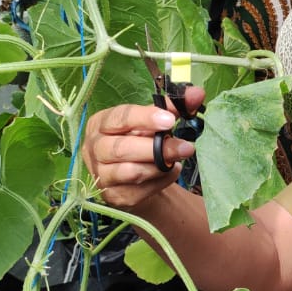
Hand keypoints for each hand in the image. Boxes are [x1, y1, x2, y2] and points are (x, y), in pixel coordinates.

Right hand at [84, 87, 205, 211]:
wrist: (136, 177)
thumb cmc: (142, 141)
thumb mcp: (153, 122)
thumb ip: (172, 107)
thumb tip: (197, 93)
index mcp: (100, 124)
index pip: (120, 118)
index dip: (145, 118)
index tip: (170, 120)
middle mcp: (93, 149)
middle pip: (122, 149)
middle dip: (158, 148)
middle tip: (186, 147)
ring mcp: (101, 175)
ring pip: (131, 171)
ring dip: (159, 166)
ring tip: (176, 160)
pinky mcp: (113, 196)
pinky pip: (139, 191)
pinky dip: (160, 182)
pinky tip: (170, 173)